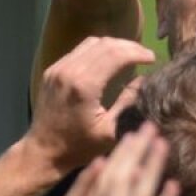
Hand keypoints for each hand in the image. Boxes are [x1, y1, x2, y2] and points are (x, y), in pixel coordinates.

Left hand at [29, 37, 154, 173]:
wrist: (43, 152)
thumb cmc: (79, 147)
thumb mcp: (110, 131)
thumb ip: (128, 102)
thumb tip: (144, 79)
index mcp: (84, 86)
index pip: (115, 55)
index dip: (137, 53)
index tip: (152, 58)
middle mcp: (69, 71)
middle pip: (105, 44)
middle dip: (129, 46)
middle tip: (145, 55)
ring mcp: (58, 69)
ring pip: (91, 43)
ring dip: (114, 45)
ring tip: (129, 55)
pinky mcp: (52, 71)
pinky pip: (79, 50)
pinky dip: (97, 50)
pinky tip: (108, 60)